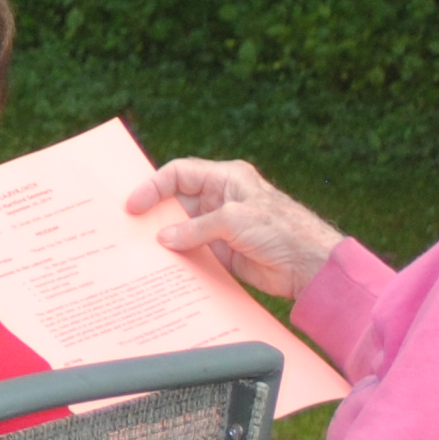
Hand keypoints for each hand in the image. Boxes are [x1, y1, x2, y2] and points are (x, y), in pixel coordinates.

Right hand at [125, 156, 349, 299]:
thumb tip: (164, 238)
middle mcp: (219, 199)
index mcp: (225, 178)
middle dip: (154, 212)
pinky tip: (162, 264)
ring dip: (164, 237)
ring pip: (181, 227)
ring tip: (139, 248)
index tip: (133, 205)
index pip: (179, 174)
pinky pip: (191, 250)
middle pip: (176, 200)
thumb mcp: (233, 220)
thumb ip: (195, 228)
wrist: (309, 266)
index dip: (153, 186)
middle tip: (129, 226)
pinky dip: (177, 257)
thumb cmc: (280, 230)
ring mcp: (219, 226)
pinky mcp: (221, 251)